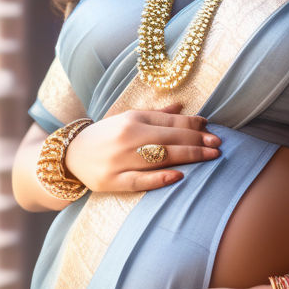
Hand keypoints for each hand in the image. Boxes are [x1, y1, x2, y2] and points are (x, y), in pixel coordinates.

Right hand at [64, 101, 220, 193]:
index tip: (211, 130)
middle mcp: (127, 137)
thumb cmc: (105, 136)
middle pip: (169, 138)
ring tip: (210, 157)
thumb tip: (183, 107)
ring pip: (160, 157)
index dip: (193, 125)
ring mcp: (120, 160)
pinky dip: (159, 179)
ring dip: (188, 156)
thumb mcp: (127, 118)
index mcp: (132, 119)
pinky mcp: (113, 181)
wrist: (70, 155)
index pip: (169, 121)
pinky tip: (179, 176)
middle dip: (197, 140)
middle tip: (218, 145)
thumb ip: (156, 114)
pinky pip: (139, 180)